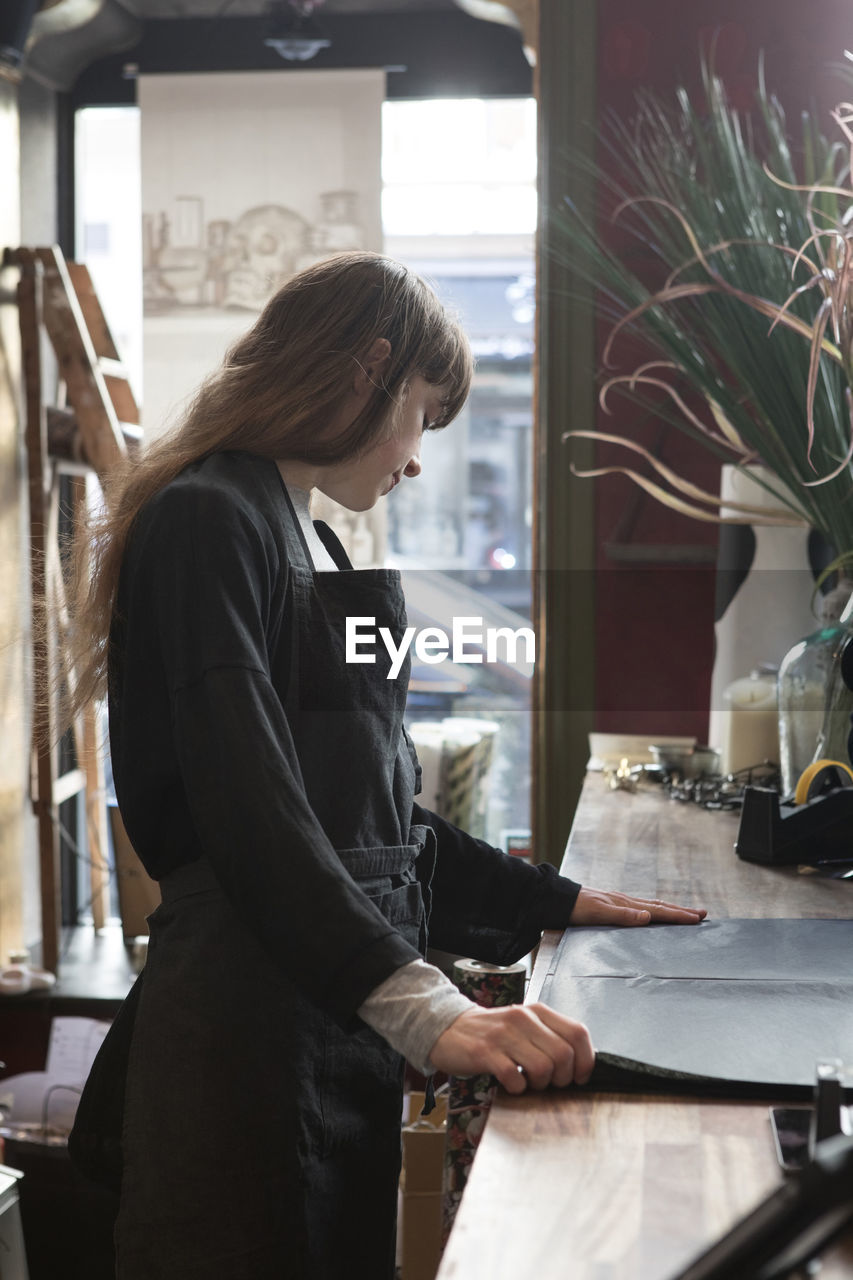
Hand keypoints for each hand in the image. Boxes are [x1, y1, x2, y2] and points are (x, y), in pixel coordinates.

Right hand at [429, 1002, 593, 1093]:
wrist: (448, 1029)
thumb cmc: (492, 1033)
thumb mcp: (524, 1026)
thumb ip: (550, 1037)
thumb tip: (580, 1063)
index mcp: (537, 1011)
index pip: (578, 1033)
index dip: (585, 1060)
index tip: (579, 1076)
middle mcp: (523, 1018)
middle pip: (564, 1055)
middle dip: (562, 1079)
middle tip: (550, 1084)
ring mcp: (503, 1035)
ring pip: (543, 1067)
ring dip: (540, 1085)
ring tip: (528, 1083)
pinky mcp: (484, 1052)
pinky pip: (514, 1077)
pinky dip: (517, 1089)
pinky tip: (511, 1084)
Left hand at [571, 887, 706, 926]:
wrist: (558, 899)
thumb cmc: (575, 908)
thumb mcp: (598, 913)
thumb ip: (622, 915)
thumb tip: (648, 916)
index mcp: (625, 904)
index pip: (658, 911)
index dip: (678, 915)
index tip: (697, 918)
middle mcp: (626, 901)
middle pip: (660, 906)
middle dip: (681, 911)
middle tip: (702, 914)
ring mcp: (620, 902)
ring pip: (652, 906)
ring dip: (671, 910)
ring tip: (686, 913)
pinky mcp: (614, 905)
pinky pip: (641, 908)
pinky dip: (655, 911)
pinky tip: (655, 914)